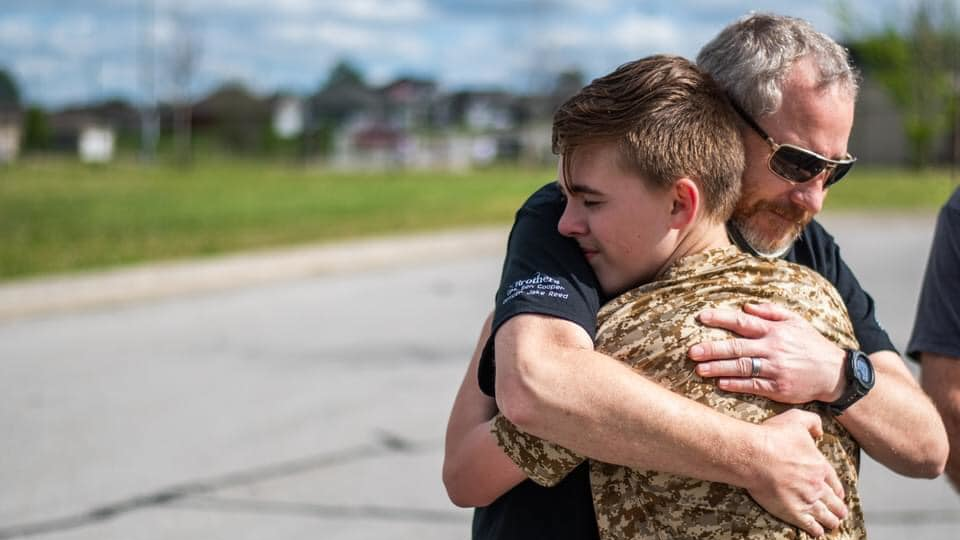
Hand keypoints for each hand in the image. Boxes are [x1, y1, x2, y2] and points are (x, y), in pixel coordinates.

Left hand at [688, 303, 845, 403]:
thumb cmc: (811, 345)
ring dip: (718, 369)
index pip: (743, 321)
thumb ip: (771, 312)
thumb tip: (745, 306)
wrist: (835, 374)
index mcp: (774, 331)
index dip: (721, 318)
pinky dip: (735, 384)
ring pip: (741, 368)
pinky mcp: (778, 388)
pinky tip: (720, 383)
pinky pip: (752, 386)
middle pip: (737, 347)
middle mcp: (773, 349)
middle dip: (712, 349)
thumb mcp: (796, 322)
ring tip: (699, 369)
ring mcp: (775, 370)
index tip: (701, 316)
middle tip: (691, 351)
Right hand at [745, 409, 847, 536]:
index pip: (835, 482)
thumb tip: (820, 431)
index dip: (839, 490)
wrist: (752, 454)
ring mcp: (806, 500)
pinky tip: (818, 533)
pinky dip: (816, 530)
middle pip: (834, 502)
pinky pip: (810, 526)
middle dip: (838, 508)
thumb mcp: (795, 419)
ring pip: (825, 516)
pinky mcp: (792, 512)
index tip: (840, 495)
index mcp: (819, 466)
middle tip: (841, 513)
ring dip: (831, 521)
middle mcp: (817, 486)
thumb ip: (812, 422)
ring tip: (833, 524)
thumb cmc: (771, 437)